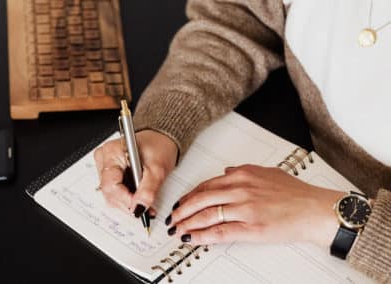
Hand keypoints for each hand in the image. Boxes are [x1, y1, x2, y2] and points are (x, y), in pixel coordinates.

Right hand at [94, 130, 177, 216]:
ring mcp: (106, 166)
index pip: (110, 184)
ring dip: (128, 202)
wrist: (162, 140)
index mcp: (112, 152)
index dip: (124, 199)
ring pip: (111, 194)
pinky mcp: (111, 173)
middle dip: (127, 203)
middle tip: (144, 207)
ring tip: (143, 203)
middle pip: (109, 192)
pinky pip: (115, 192)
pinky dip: (127, 198)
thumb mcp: (157, 168)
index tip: (138, 207)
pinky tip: (138, 198)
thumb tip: (139, 207)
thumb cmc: (159, 147)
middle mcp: (104, 159)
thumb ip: (148, 189)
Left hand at [166, 165, 343, 246]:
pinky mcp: (251, 227)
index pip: (206, 185)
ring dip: (188, 223)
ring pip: (207, 215)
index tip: (181, 203)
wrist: (314, 209)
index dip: (190, 196)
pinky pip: (220, 232)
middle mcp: (241, 189)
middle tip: (172, 218)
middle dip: (182, 210)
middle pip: (201, 199)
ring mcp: (245, 208)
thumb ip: (244, 171)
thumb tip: (225, 173)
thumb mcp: (267, 172)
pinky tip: (194, 238)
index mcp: (243, 175)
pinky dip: (203, 235)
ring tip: (178, 229)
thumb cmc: (295, 193)